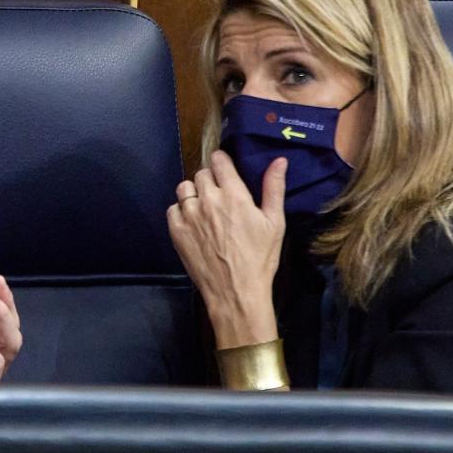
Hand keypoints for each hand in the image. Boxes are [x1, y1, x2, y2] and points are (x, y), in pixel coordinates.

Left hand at [167, 151, 284, 348]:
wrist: (236, 292)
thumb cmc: (260, 259)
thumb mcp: (275, 223)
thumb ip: (274, 188)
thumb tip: (279, 160)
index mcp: (234, 194)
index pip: (218, 160)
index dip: (222, 162)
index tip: (226, 170)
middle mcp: (208, 200)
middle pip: (201, 174)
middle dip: (211, 180)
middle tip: (221, 197)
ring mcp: (189, 215)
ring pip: (184, 188)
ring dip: (194, 193)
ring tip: (205, 208)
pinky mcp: (176, 231)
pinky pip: (173, 209)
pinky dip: (181, 212)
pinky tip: (194, 223)